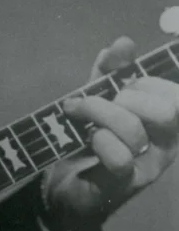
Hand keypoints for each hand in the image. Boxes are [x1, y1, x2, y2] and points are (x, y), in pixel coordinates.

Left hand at [44, 36, 178, 230]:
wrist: (61, 187)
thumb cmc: (87, 140)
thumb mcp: (98, 99)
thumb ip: (110, 72)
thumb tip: (124, 43)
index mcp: (165, 122)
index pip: (175, 94)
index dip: (145, 80)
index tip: (119, 85)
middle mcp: (166, 144)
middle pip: (168, 109)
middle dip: (128, 96)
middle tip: (102, 102)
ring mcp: (148, 166)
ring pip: (135, 129)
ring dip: (99, 112)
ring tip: (79, 113)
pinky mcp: (124, 184)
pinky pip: (119, 157)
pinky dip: (98, 141)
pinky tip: (88, 140)